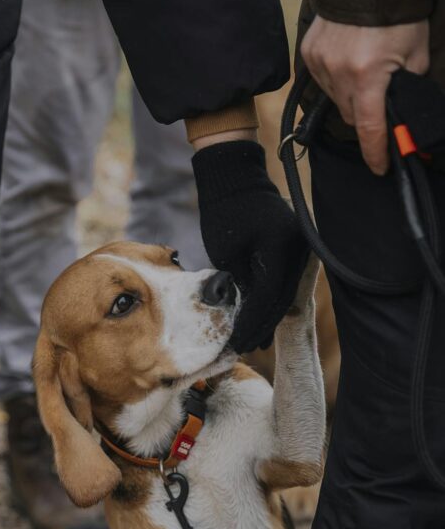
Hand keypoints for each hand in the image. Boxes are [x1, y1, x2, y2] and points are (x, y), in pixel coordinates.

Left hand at [193, 140, 308, 352]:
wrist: (238, 181)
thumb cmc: (225, 213)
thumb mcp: (227, 253)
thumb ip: (241, 283)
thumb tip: (247, 315)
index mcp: (280, 246)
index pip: (268, 296)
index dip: (253, 323)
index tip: (238, 342)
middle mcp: (298, 248)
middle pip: (281, 298)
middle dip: (262, 325)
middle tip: (246, 347)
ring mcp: (302, 248)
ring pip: (286, 292)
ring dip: (270, 317)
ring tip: (255, 341)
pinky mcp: (298, 248)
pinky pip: (287, 280)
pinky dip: (274, 300)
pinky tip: (264, 320)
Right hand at [301, 16, 429, 174]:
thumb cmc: (398, 14)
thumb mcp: (416, 54)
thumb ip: (408, 87)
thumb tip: (403, 113)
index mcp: (369, 76)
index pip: (371, 128)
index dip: (376, 152)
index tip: (381, 167)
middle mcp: (339, 73)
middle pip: (352, 116)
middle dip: (367, 117)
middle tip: (380, 104)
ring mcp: (320, 63)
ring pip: (336, 100)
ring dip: (350, 98)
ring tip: (364, 76)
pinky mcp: (308, 52)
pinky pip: (322, 81)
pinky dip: (336, 80)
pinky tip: (348, 63)